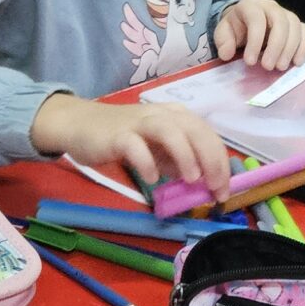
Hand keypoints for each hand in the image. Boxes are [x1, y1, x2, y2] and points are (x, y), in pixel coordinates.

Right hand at [31, 93, 229, 193]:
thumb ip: (179, 162)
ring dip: (185, 154)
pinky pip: (134, 145)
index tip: (223, 190)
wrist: (81, 125)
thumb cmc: (125, 138)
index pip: (208, 135)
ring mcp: (139, 123)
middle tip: (214, 187)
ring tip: (192, 179)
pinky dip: (146, 161)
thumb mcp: (159, 150)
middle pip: (194, 130)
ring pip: (169, 131)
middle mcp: (162, 115)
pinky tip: (151, 178)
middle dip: (210, 159)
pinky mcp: (117, 135)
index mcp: (177, 117)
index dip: (220, 162)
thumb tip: (205, 185)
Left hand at [214, 0, 304, 71]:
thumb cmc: (235, 28)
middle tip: (268, 67)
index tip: (250, 62)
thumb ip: (223, 42)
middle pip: (280, 21)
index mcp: (250, 6)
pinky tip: (297, 62)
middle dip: (276, 46)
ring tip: (281, 67)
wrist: (245, 22)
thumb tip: (227, 54)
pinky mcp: (295, 24)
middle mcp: (270, 6)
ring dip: (290, 48)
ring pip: (295, 26)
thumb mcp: (223, 33)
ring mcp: (285, 13)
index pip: (256, 19)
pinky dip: (304, 47)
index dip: (255, 41)